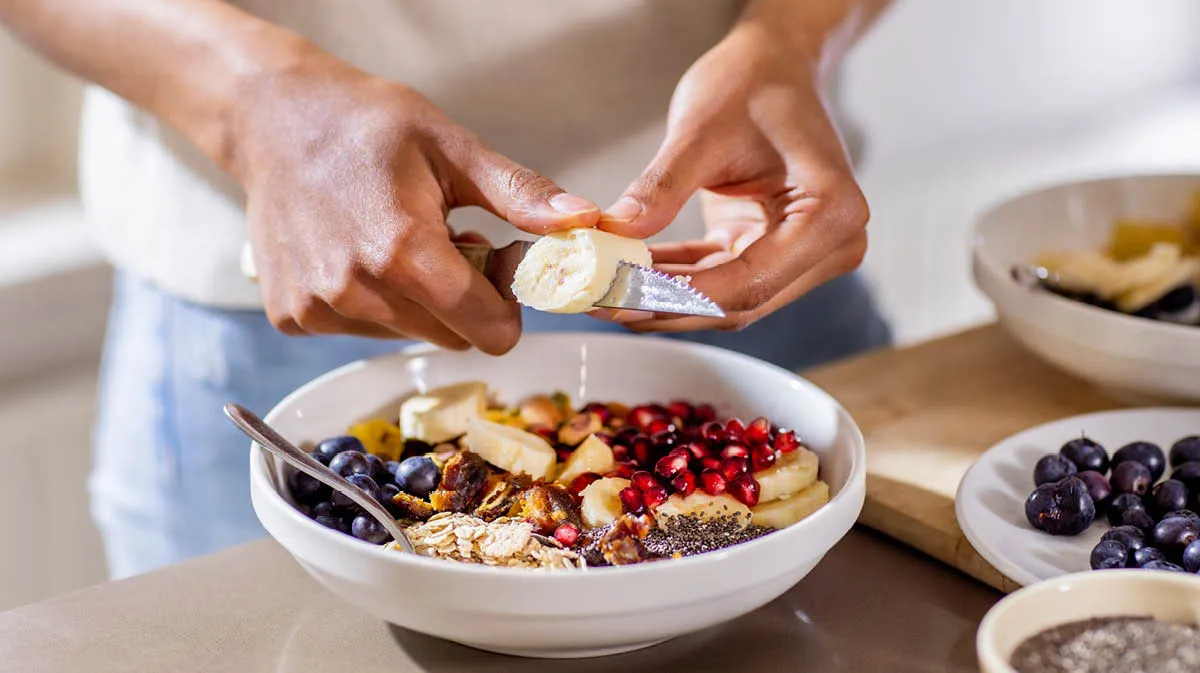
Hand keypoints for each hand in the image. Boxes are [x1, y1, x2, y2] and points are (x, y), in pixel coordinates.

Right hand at [234, 49, 598, 352]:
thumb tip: (583, 222)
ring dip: (419, 302)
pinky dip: (373, 302)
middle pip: (451, 337)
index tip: (498, 266)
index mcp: (403, 252)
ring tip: (400, 242)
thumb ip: (520, 196)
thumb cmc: (366, 124)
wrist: (273, 118)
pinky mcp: (293, 317)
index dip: (507, 306)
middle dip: (465, 301)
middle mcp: (355, 291)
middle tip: (450, 243)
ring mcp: (318, 308)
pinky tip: (358, 253)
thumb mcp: (453, 147)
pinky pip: (362, 331)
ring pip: (408, 335)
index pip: (488, 330)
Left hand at [599, 23, 868, 331]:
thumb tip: (616, 232)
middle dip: (665, 305)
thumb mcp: (700, 130)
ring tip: (602, 292)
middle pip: (740, 301)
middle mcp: (831, 244)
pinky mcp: (773, 253)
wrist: (774, 65)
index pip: (750, 280)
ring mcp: (806, 255)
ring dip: (663, 298)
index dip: (681, 296)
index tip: (623, 297)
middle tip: (600, 301)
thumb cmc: (752, 82)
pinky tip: (626, 274)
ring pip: (726, 300)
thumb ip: (661, 187)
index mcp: (831, 212)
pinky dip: (673, 279)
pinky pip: (718, 279)